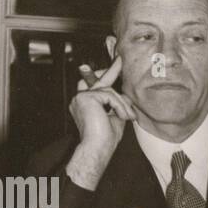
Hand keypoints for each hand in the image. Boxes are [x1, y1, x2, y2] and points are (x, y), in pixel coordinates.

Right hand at [65, 56, 137, 190]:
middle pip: (97, 80)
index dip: (102, 75)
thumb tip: (124, 95)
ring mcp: (81, 97)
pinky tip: (122, 116)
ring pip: (108, 90)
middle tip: (120, 59)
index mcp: (85, 105)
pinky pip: (109, 95)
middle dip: (111, 70)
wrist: (97, 147)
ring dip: (122, 104)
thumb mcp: (114, 116)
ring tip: (128, 116)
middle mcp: (79, 99)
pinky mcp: (86, 97)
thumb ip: (116, 103)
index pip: (92, 86)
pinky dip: (119, 106)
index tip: (113, 65)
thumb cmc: (105, 138)